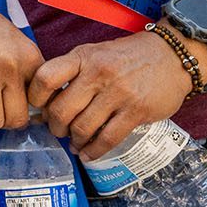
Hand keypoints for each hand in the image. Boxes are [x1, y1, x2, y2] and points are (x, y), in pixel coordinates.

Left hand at [29, 32, 193, 160]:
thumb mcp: (96, 53)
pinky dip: (93, 151)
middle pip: (61, 109)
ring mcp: (118, 93)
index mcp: (83, 57)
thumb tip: (46, 101)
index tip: (37, 107)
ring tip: (74, 142)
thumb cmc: (128, 57)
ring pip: (83, 127)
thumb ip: (73, 72)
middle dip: (55, 126)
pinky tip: (88, 153)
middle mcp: (98, 74)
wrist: (172, 56)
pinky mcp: (136, 112)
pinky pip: (107, 138)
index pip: (46, 77)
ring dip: (74, 140)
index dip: (35, 97)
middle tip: (58, 130)